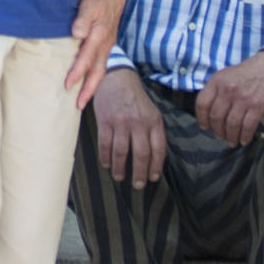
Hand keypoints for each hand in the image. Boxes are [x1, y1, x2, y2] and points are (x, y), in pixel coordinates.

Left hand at [62, 0, 127, 108]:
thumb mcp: (91, 0)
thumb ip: (84, 17)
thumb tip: (77, 33)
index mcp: (100, 35)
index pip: (87, 58)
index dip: (77, 73)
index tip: (67, 85)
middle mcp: (105, 42)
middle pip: (97, 71)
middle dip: (88, 89)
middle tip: (78, 105)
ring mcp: (108, 42)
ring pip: (100, 67)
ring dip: (92, 83)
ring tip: (83, 97)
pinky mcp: (107, 39)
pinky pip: (101, 60)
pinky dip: (95, 72)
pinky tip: (89, 76)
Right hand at [89, 67, 167, 188]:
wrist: (117, 78)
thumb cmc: (135, 100)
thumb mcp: (151, 112)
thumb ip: (153, 131)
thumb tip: (154, 158)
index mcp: (154, 121)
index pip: (158, 148)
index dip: (156, 166)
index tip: (153, 177)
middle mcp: (139, 122)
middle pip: (141, 154)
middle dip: (139, 173)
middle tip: (138, 185)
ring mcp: (121, 122)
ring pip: (121, 152)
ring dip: (120, 168)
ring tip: (119, 177)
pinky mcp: (105, 121)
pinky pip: (105, 144)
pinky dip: (105, 157)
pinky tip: (106, 164)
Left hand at [193, 52, 263, 149]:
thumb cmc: (250, 71)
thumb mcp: (227, 75)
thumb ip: (217, 90)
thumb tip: (210, 111)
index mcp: (218, 81)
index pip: (202, 103)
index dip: (201, 118)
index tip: (205, 126)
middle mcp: (228, 90)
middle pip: (216, 117)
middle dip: (217, 131)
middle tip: (220, 136)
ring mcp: (243, 98)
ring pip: (231, 124)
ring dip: (231, 136)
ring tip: (232, 141)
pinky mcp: (257, 105)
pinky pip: (248, 126)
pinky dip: (245, 136)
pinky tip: (244, 140)